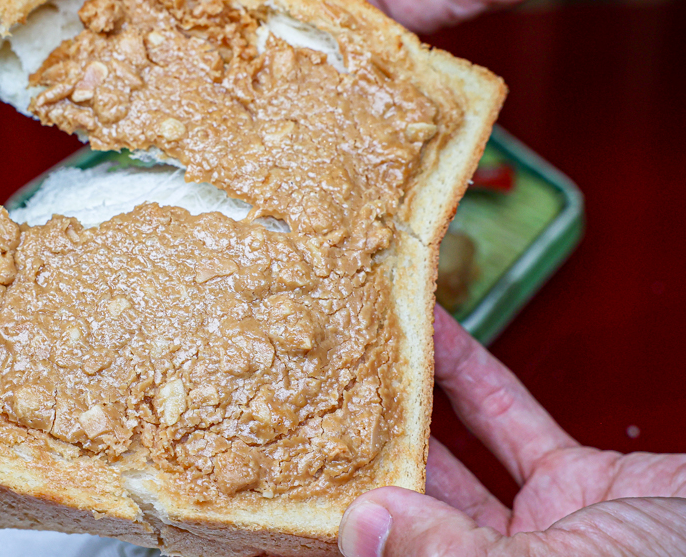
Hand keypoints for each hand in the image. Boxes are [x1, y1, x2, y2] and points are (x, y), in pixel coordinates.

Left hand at [338, 306, 685, 555]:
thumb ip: (454, 554)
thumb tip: (363, 527)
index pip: (389, 556)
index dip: (343, 523)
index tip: (290, 477)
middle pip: (410, 503)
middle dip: (367, 448)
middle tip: (314, 394)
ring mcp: (538, 530)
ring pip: (454, 454)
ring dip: (412, 399)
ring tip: (363, 352)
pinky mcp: (577, 483)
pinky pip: (511, 420)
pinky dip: (472, 374)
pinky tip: (435, 334)